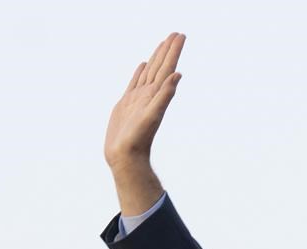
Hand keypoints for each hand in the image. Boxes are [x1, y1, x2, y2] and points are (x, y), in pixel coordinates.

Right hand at [104, 33, 184, 170]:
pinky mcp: (127, 103)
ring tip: (163, 44)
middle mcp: (149, 94)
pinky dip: (140, 72)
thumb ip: (165, 95)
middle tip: (176, 33)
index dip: (174, 51)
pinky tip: (143, 65)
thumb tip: (178, 75)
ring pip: (149, 72)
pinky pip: (135, 82)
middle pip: (161, 66)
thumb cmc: (138, 139)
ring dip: (156, 58)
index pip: (168, 67)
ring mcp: (139, 98)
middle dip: (168, 50)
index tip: (180, 35)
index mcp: (156, 94)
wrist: (126, 156)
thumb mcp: (153, 115)